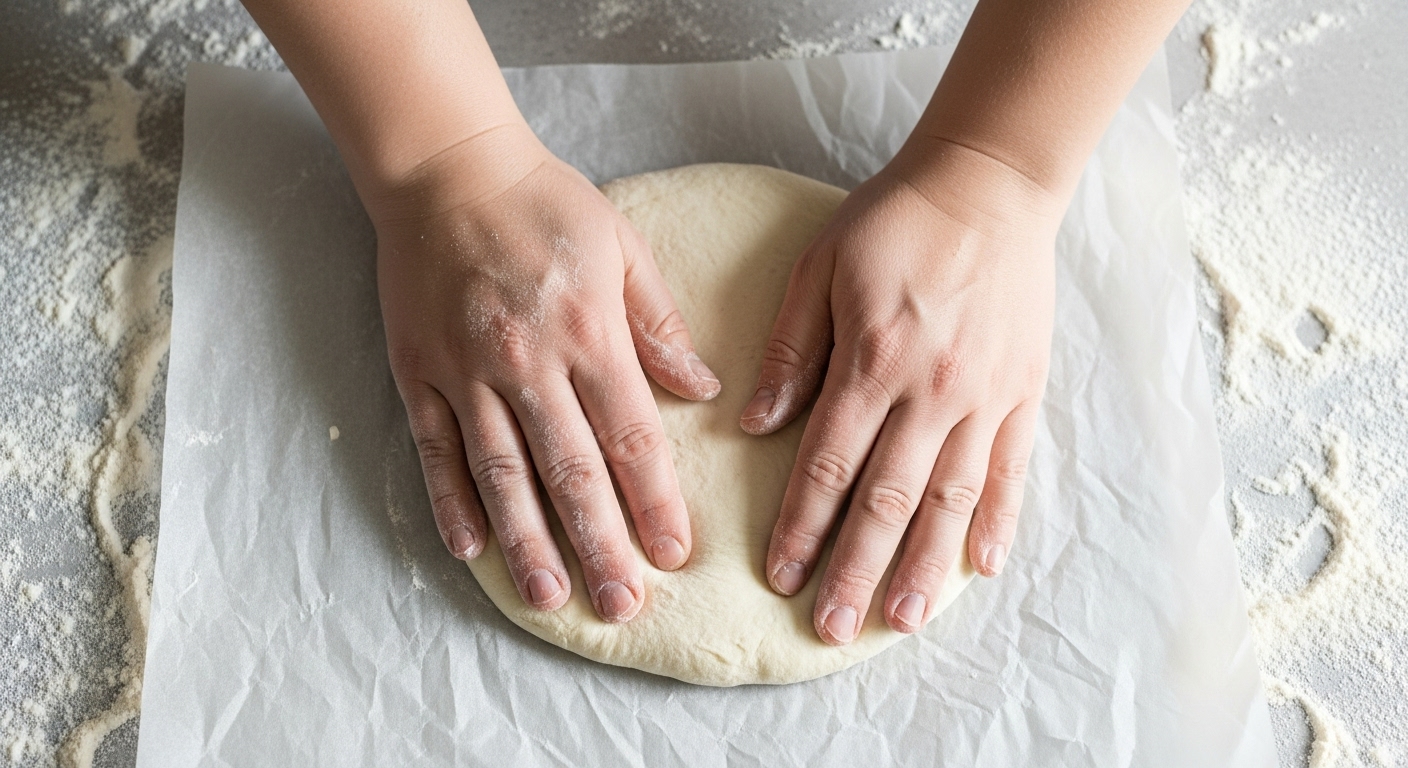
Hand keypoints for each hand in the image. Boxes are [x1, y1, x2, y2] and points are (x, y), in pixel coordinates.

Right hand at [373, 124, 720, 622]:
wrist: (446, 166)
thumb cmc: (545, 204)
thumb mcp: (624, 248)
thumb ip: (660, 326)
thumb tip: (704, 390)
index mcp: (588, 329)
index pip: (630, 436)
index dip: (654, 501)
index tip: (674, 553)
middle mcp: (527, 359)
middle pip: (570, 470)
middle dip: (600, 543)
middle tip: (622, 604)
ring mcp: (465, 370)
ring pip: (501, 472)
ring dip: (527, 541)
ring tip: (551, 597)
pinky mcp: (417, 371)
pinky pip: (436, 448)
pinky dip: (451, 501)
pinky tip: (470, 549)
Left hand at [742, 139, 1060, 644]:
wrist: (990, 183)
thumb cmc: (895, 220)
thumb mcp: (820, 268)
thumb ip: (789, 351)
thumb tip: (754, 424)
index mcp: (873, 360)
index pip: (828, 464)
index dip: (801, 527)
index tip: (780, 577)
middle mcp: (932, 391)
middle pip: (886, 500)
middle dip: (853, 569)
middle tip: (830, 627)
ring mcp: (985, 397)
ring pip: (949, 500)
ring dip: (920, 566)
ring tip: (897, 620)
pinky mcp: (1025, 392)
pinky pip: (1012, 470)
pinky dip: (997, 522)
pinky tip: (980, 568)